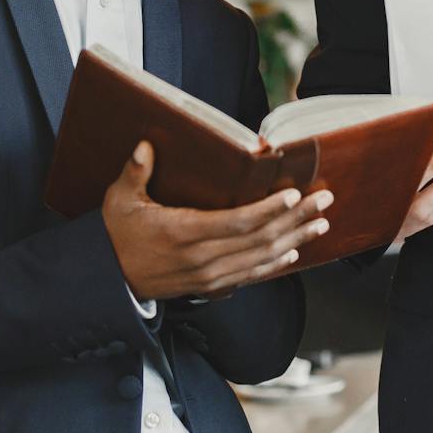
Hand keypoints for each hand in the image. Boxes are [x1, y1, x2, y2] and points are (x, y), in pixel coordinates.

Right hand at [102, 141, 332, 301]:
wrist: (108, 279)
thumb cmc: (116, 235)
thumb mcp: (119, 200)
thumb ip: (135, 172)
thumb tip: (146, 146)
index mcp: (184, 232)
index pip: (238, 222)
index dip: (269, 210)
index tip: (293, 196)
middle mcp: (202, 258)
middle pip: (260, 239)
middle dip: (296, 220)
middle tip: (324, 202)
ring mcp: (209, 276)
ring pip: (261, 259)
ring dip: (295, 240)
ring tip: (320, 224)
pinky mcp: (210, 286)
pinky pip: (250, 276)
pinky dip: (275, 264)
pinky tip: (293, 252)